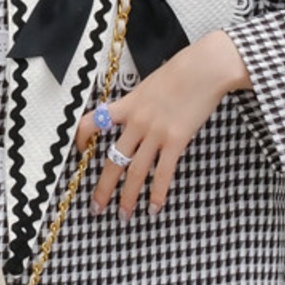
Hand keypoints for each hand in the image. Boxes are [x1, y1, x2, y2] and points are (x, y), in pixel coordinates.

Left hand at [73, 30, 250, 219]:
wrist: (204, 68)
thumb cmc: (181, 71)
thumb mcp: (149, 85)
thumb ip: (138, 104)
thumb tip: (134, 115)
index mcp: (126, 105)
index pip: (92, 123)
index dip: (81, 140)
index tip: (80, 154)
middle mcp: (136, 122)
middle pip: (112, 159)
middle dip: (103, 187)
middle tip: (96, 207)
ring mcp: (155, 133)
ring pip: (135, 171)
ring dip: (128, 197)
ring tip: (123, 215)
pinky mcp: (176, 141)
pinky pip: (163, 172)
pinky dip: (158, 193)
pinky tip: (154, 208)